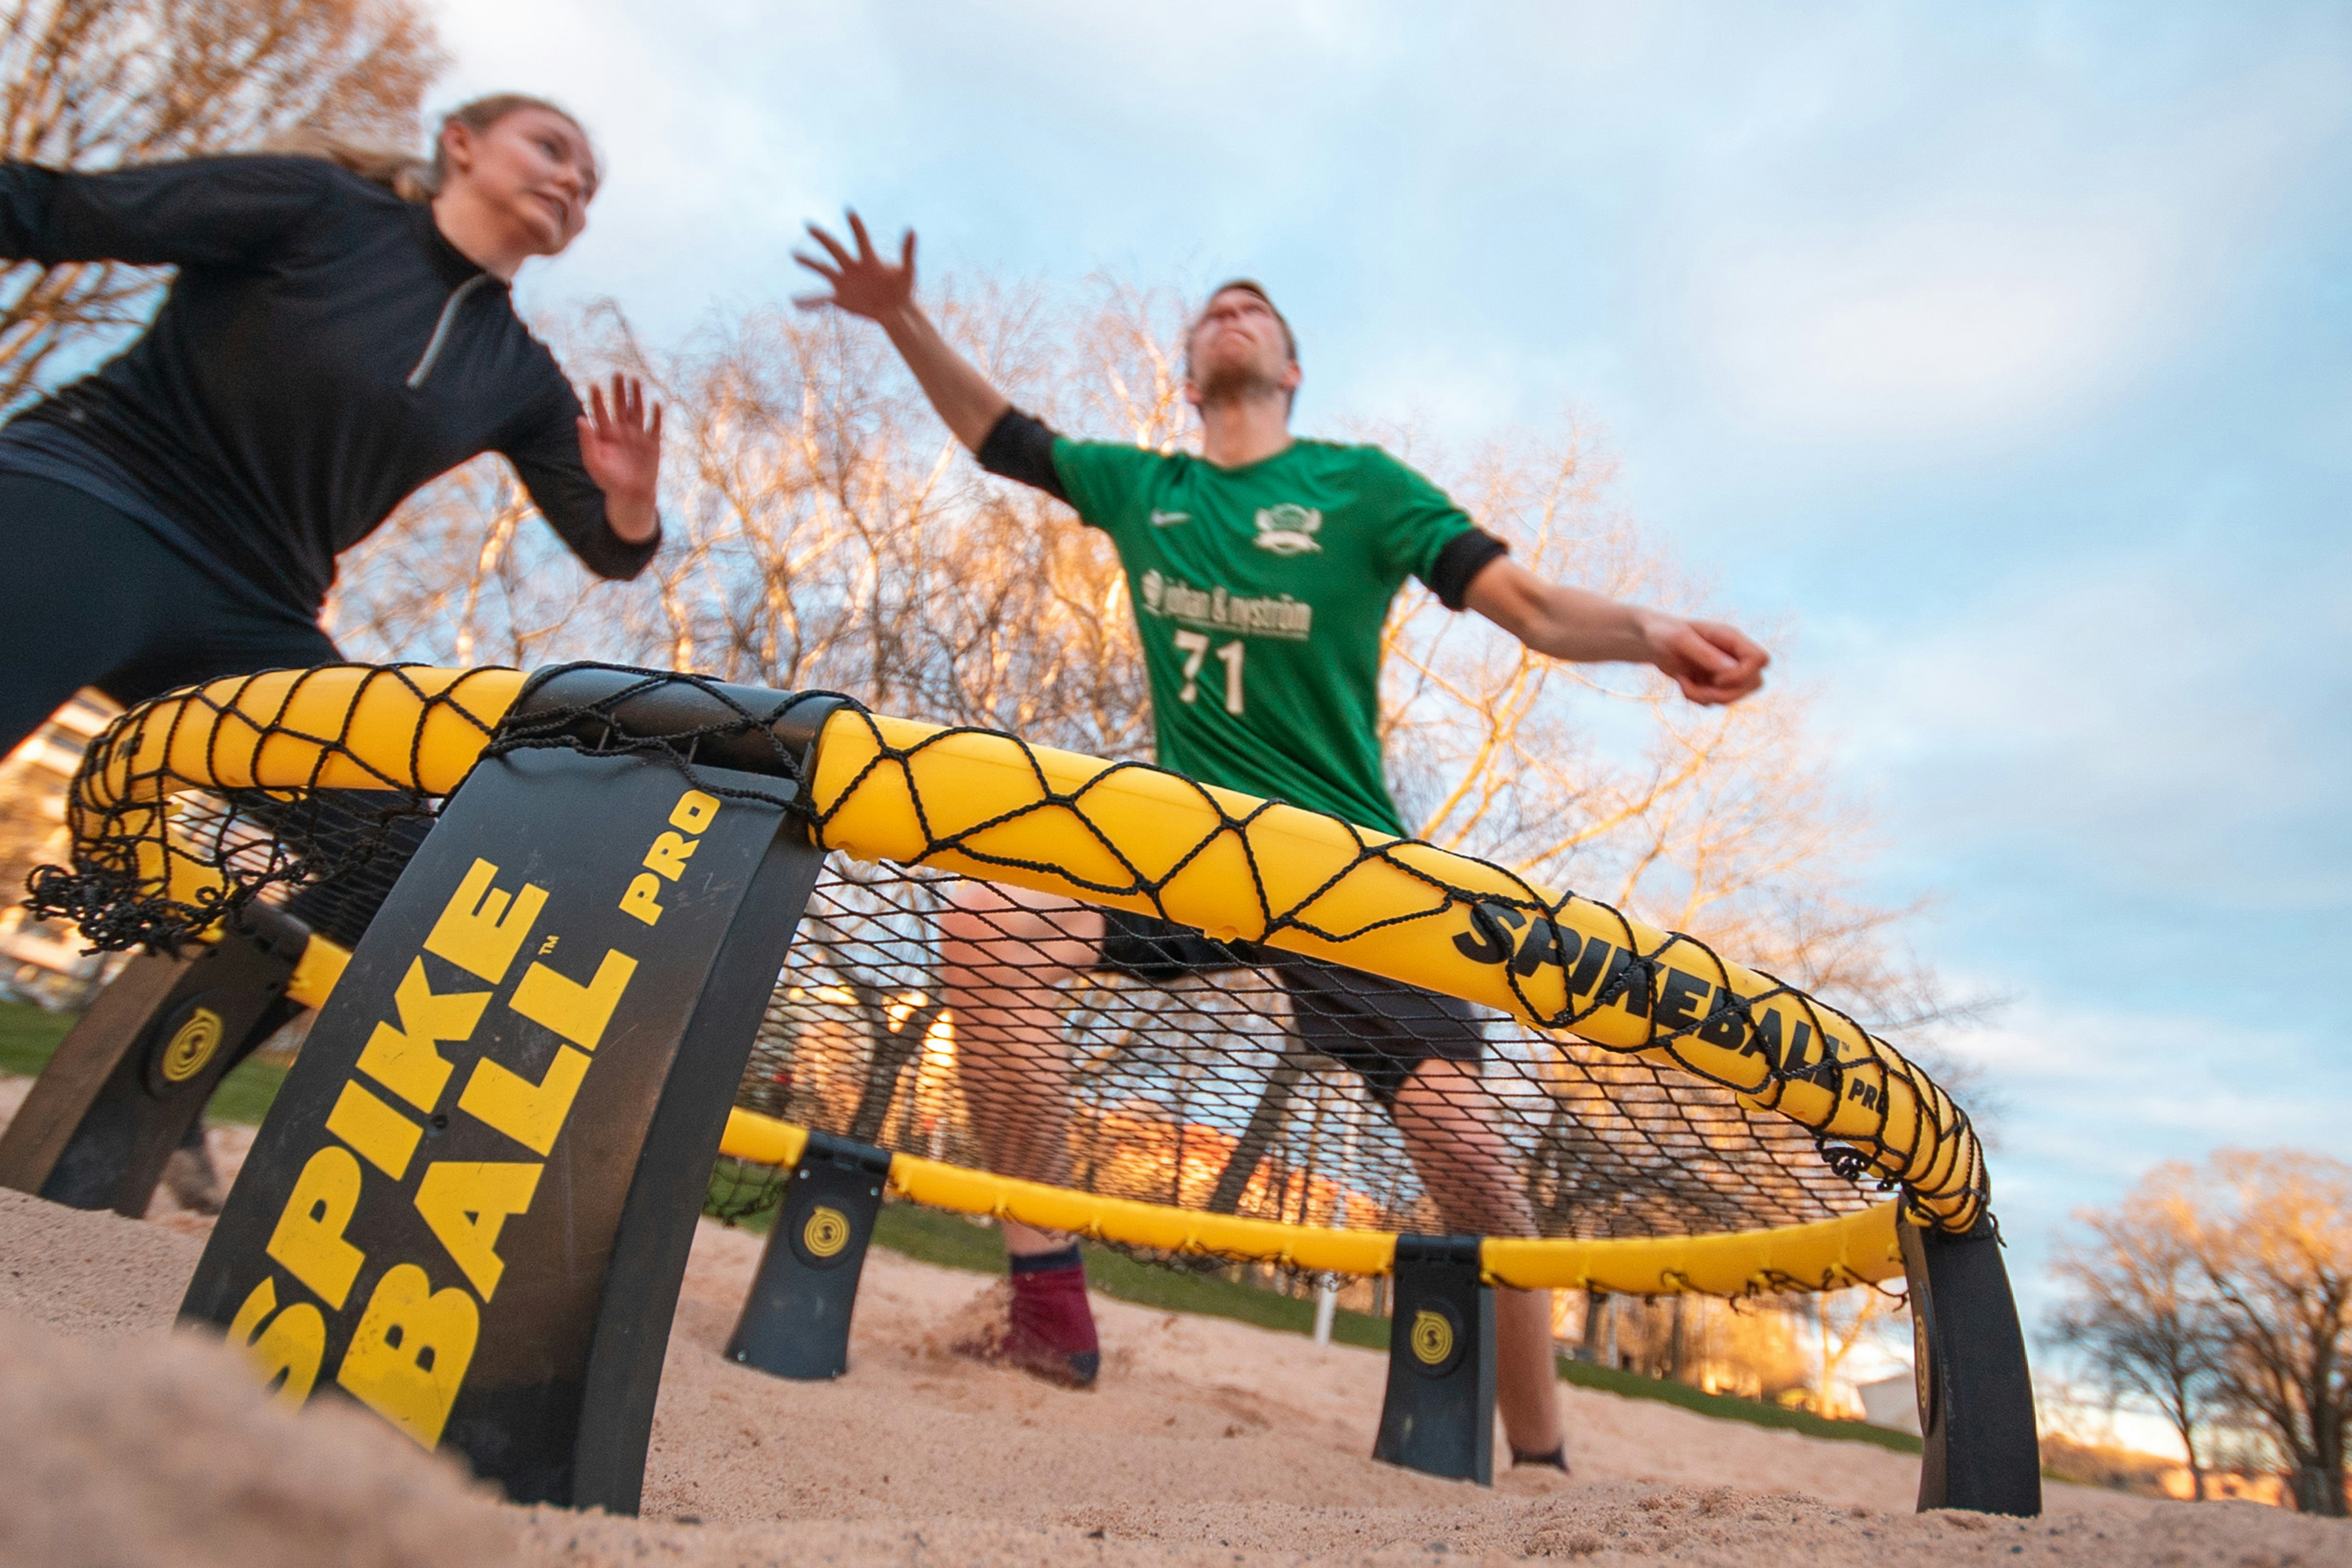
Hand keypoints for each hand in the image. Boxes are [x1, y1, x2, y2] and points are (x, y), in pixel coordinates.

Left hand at [579, 372, 661, 542]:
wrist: (631, 497)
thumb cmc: (609, 482)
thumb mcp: (594, 462)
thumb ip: (587, 441)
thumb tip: (580, 419)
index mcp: (605, 435)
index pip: (600, 412)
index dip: (598, 399)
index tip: (594, 385)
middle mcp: (621, 432)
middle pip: (620, 406)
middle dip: (619, 390)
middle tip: (618, 374)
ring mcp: (637, 436)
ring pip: (637, 411)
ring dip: (636, 396)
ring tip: (635, 380)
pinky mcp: (652, 444)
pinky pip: (654, 426)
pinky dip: (656, 415)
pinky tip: (656, 404)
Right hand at [793, 210, 915, 321]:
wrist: (895, 310)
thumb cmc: (902, 288)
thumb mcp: (908, 272)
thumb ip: (908, 252)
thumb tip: (911, 229)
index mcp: (869, 260)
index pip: (861, 240)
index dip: (856, 227)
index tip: (849, 211)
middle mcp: (852, 267)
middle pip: (835, 249)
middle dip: (823, 238)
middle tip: (809, 225)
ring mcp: (844, 281)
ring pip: (823, 269)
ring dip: (809, 262)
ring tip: (795, 254)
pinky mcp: (839, 297)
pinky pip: (821, 298)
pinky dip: (809, 301)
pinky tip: (795, 302)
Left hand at [1640, 614, 1769, 704]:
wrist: (1652, 641)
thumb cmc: (1664, 632)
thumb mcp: (1679, 639)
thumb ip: (1705, 653)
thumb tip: (1730, 670)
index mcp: (1731, 638)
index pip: (1760, 659)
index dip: (1744, 674)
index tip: (1717, 678)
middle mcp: (1734, 655)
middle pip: (1755, 683)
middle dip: (1727, 693)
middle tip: (1702, 687)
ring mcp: (1726, 670)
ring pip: (1735, 697)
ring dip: (1707, 697)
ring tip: (1684, 683)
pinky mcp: (1714, 683)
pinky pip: (1715, 702)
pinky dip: (1697, 698)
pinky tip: (1683, 683)